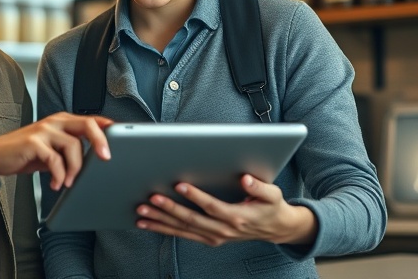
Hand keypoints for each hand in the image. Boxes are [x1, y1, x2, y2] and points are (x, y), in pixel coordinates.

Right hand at [0, 112, 111, 189]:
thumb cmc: (25, 154)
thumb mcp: (52, 150)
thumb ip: (70, 151)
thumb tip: (94, 162)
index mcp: (62, 122)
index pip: (91, 120)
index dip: (108, 128)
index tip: (122, 139)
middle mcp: (55, 122)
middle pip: (87, 125)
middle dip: (101, 141)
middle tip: (106, 159)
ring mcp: (43, 130)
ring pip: (72, 145)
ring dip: (75, 168)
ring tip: (68, 183)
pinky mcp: (32, 142)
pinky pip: (54, 158)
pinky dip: (58, 174)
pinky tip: (56, 184)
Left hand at [135, 174, 316, 246]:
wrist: (275, 229)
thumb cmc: (271, 207)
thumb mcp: (273, 195)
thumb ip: (259, 187)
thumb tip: (246, 179)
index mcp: (237, 217)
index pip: (212, 207)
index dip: (195, 196)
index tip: (179, 184)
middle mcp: (224, 230)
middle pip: (191, 220)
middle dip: (169, 209)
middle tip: (150, 199)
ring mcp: (215, 236)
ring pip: (183, 230)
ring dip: (160, 221)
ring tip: (141, 212)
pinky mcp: (209, 238)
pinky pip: (183, 235)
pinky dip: (164, 229)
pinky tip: (149, 223)